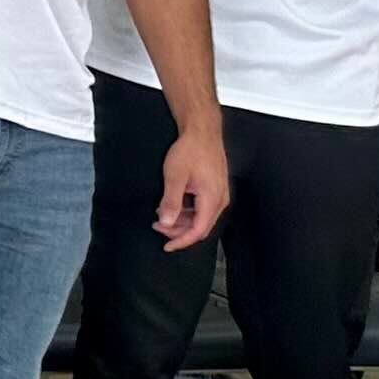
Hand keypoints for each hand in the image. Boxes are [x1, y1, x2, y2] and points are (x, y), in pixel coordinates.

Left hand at [157, 129, 229, 250]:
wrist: (202, 132)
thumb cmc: (190, 150)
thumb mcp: (174, 176)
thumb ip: (171, 201)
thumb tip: (167, 222)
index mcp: (212, 198)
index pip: (198, 231)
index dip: (182, 241)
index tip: (167, 246)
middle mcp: (220, 199)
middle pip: (201, 227)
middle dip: (179, 231)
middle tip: (159, 227)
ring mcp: (219, 194)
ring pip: (201, 218)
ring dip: (182, 221)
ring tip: (162, 215)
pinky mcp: (215, 188)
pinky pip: (202, 208)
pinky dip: (187, 211)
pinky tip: (173, 205)